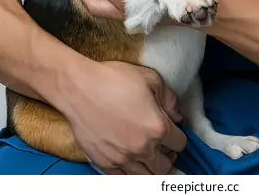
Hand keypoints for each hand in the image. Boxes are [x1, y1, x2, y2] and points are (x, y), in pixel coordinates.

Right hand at [58, 58, 186, 173]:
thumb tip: (176, 115)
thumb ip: (169, 99)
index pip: (180, 143)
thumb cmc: (113, 79)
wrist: (79, 88)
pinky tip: (130, 160)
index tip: (173, 131)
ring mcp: (123, 158)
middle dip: (167, 155)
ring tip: (148, 155)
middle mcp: (142, 148)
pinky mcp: (105, 163)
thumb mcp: (150, 78)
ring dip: (151, 167)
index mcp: (157, 127)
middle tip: (163, 146)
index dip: (178, 136)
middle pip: (165, 166)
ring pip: (146, 176)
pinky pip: (124, 179)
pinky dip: (131, 172)